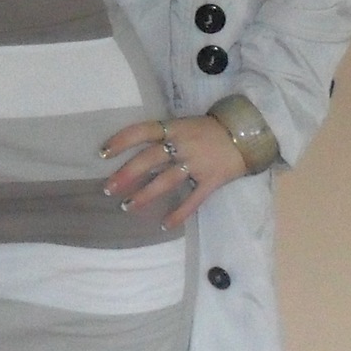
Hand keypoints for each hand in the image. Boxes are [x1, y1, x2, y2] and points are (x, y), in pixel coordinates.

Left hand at [100, 115, 240, 230]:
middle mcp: (183, 144)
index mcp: (175, 128)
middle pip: (149, 159)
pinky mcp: (211, 181)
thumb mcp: (185, 125)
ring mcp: (197, 164)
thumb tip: (136, 154)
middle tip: (108, 189)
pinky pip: (192, 200)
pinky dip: (179, 213)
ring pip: (166, 181)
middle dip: (127, 174)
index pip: (142, 131)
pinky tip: (165, 225)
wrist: (246, 134)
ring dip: (145, 195)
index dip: (121, 141)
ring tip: (127, 206)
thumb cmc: (209, 130)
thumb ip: (165, 137)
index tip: (103, 153)